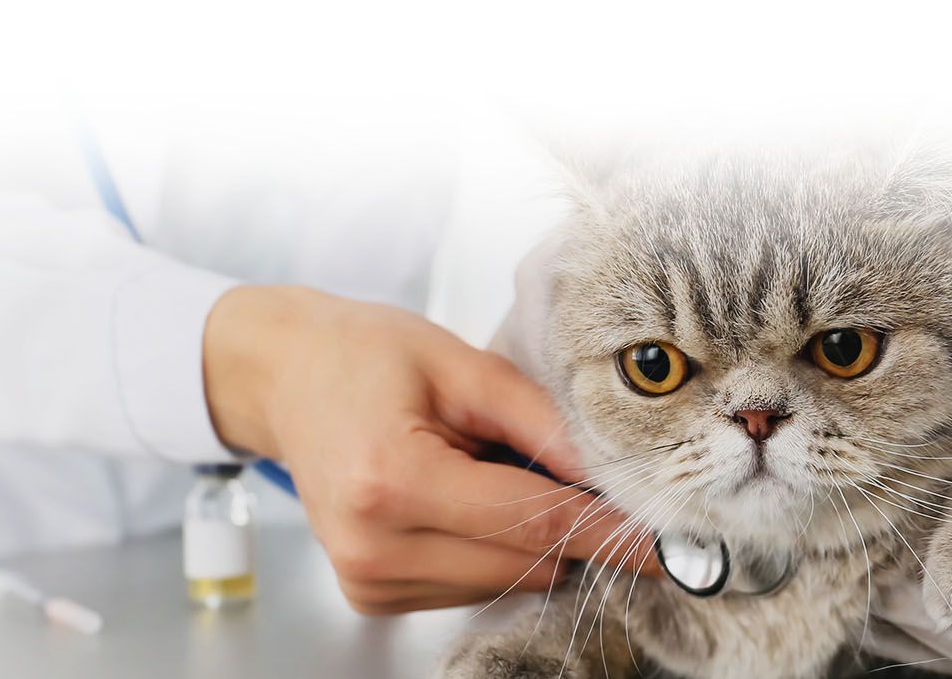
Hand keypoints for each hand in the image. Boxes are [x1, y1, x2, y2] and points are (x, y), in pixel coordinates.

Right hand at [203, 285, 655, 613]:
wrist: (282, 377)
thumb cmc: (362, 356)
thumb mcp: (459, 363)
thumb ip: (541, 422)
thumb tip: (616, 475)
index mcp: (391, 480)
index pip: (535, 522)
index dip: (610, 530)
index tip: (670, 542)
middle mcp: (374, 546)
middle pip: (527, 562)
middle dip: (567, 522)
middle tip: (555, 461)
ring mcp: (368, 580)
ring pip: (507, 581)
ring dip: (522, 535)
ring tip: (479, 466)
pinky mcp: (370, 596)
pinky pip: (472, 587)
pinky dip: (487, 548)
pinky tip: (457, 497)